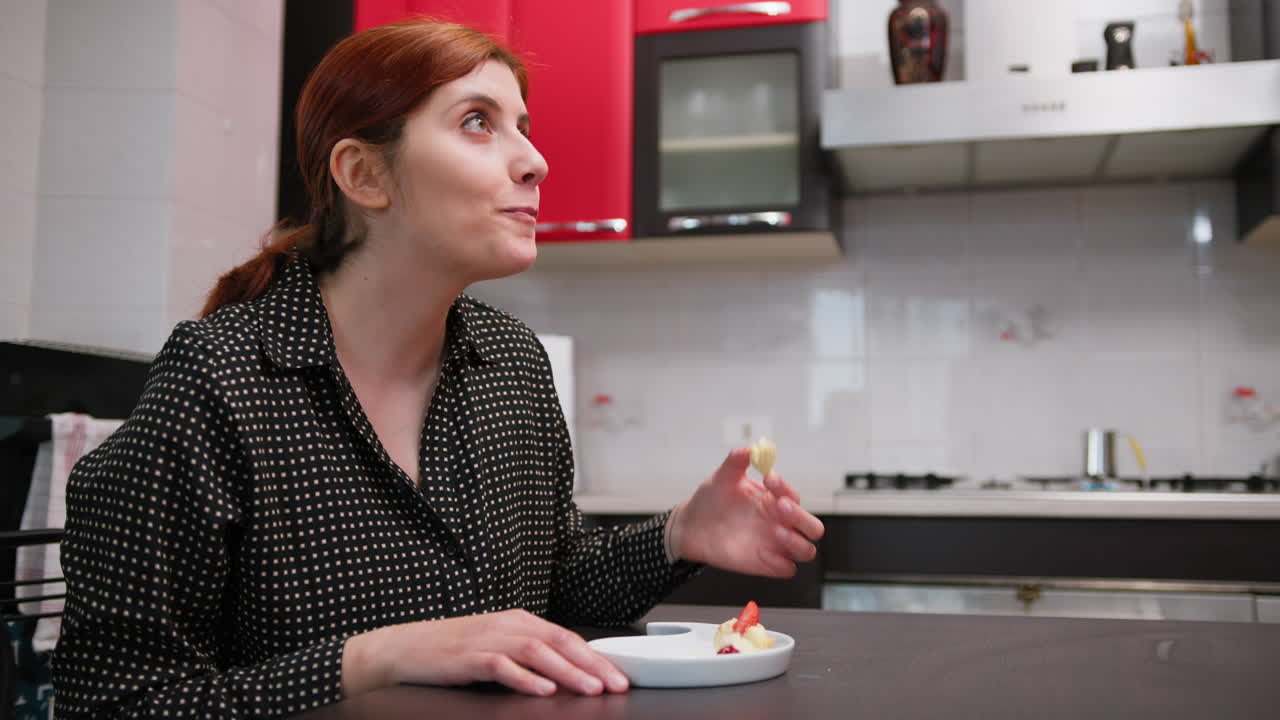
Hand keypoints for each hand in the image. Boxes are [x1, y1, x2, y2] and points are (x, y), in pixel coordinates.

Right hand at [341, 609, 628, 697]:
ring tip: (590, 688)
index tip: (619, 675)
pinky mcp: (467, 656)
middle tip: (616, 683)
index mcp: (518, 620)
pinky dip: (525, 678)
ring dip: (567, 671)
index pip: (566, 637)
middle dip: (592, 664)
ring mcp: (487, 639)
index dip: (595, 656)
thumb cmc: (451, 650)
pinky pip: (501, 666)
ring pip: (536, 652)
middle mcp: (507, 625)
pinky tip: (544, 690)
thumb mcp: (497, 646)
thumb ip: (529, 655)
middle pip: (558, 642)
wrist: (402, 648)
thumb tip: (566, 675)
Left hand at [673, 448, 824, 577]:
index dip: (785, 487)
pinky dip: (781, 563)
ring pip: (806, 550)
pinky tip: (762, 552)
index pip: (793, 495)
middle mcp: (781, 523)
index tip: (768, 478)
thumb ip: (736, 461)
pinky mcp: (766, 564)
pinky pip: (786, 569)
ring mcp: (775, 545)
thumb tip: (750, 449)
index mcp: (775, 500)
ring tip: (775, 531)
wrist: (692, 525)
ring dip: (796, 541)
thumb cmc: (712, 499)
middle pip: (812, 527)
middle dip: (801, 517)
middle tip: (780, 505)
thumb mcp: (723, 477)